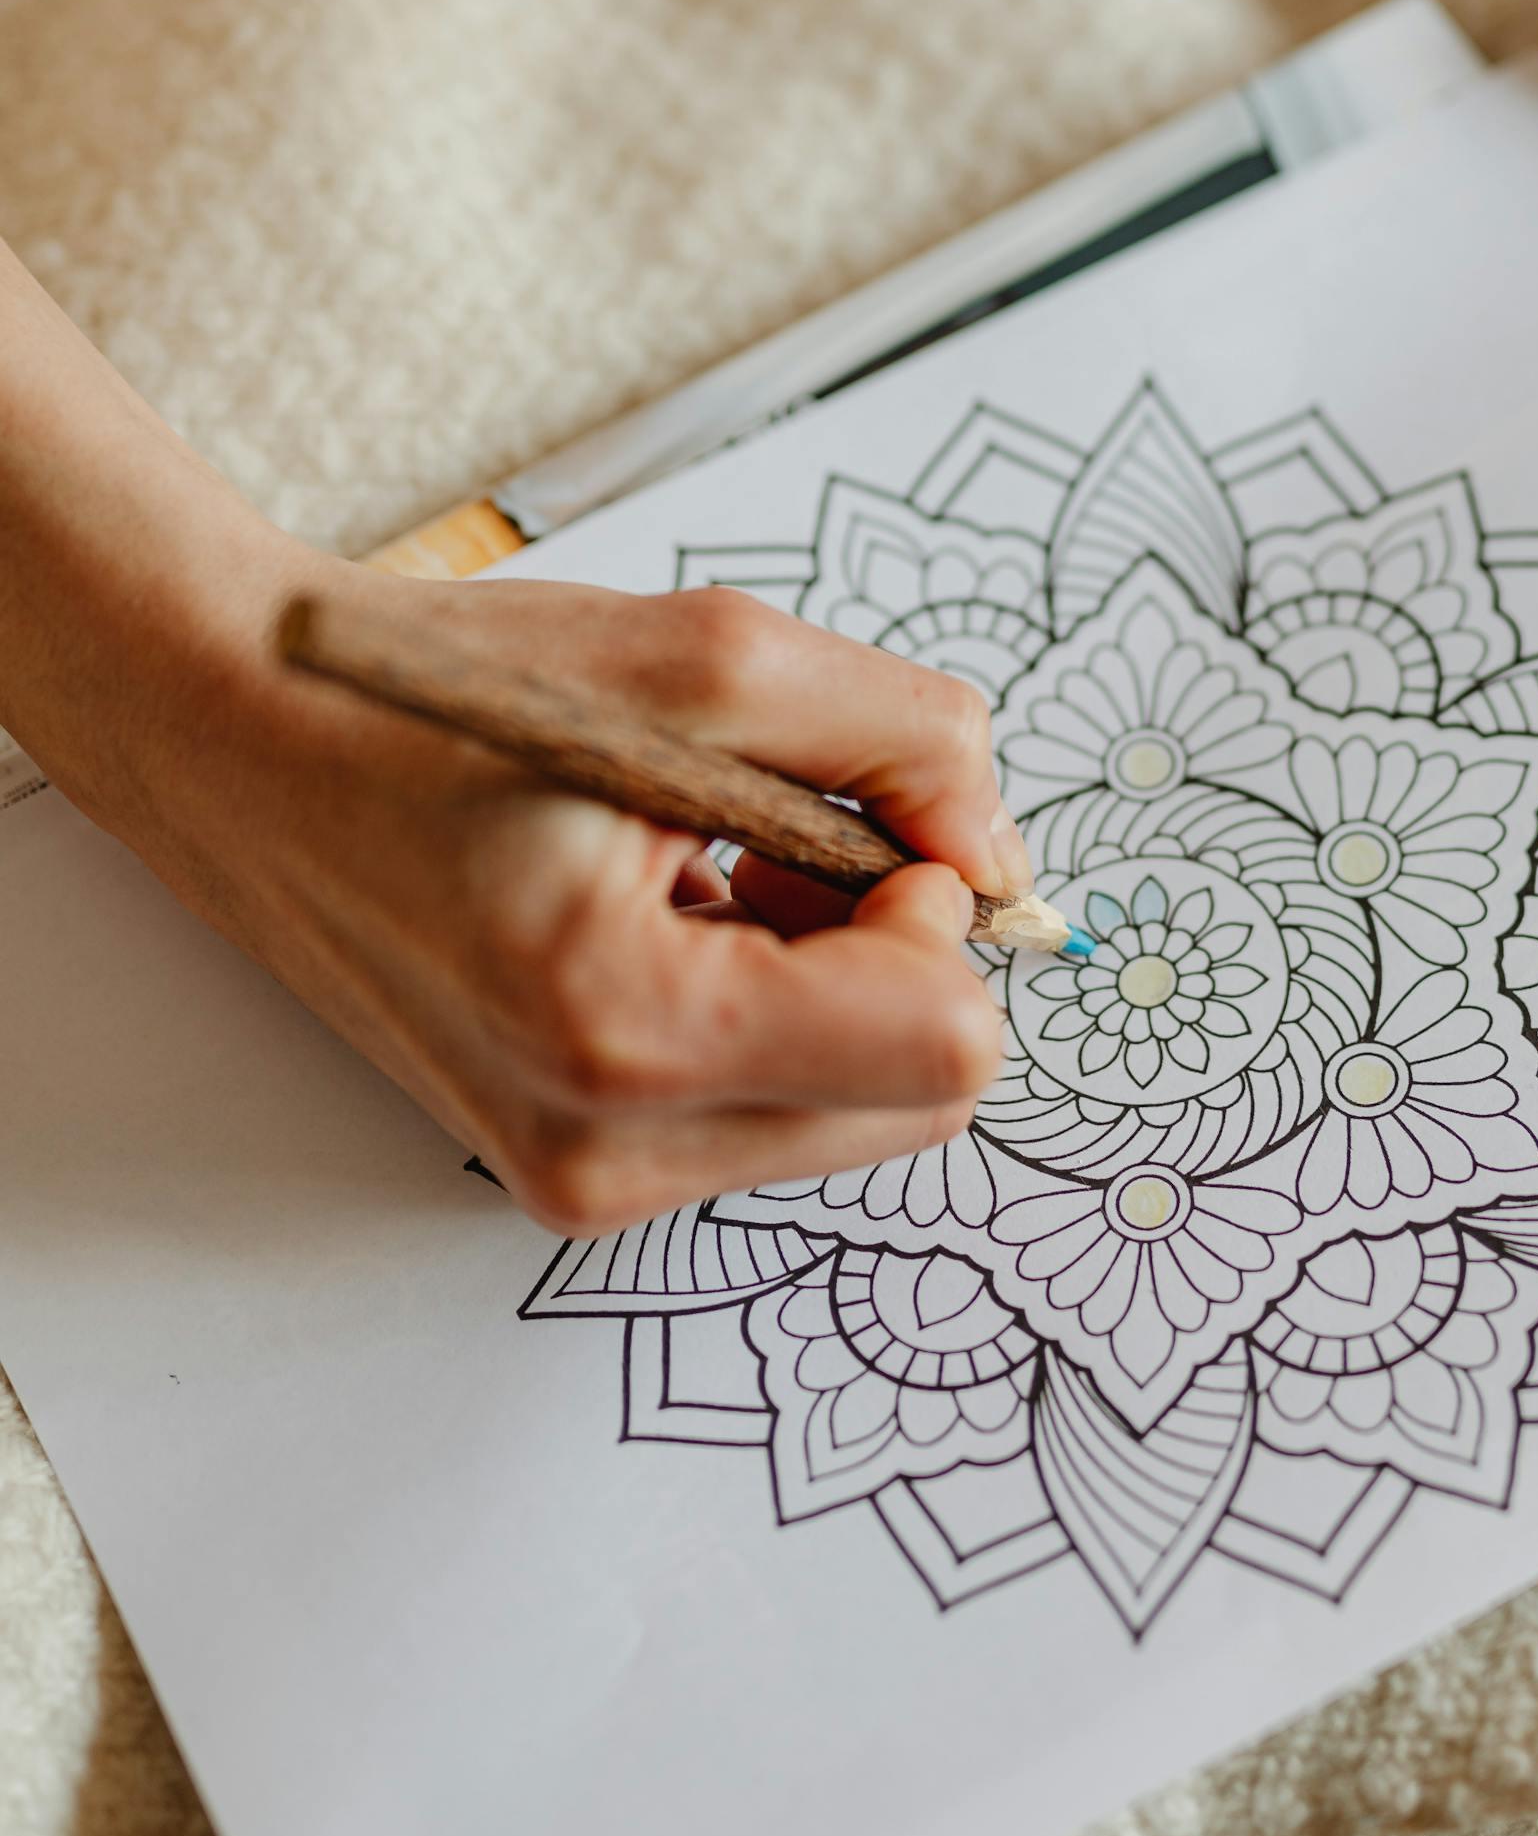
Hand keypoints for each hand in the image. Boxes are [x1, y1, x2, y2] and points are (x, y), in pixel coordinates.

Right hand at [0, 248, 1017, 1238]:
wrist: (235, 738)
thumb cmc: (438, 696)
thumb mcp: (715, 656)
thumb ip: (912, 742)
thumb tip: (1003, 854)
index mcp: (632, 1030)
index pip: (947, 1050)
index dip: (942, 909)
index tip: (850, 823)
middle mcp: (603, 1149)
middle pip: (918, 1100)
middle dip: (891, 953)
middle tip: (770, 838)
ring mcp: (575, 1179)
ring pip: (850, 1110)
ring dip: (824, 979)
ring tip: (692, 867)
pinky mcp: (562, 1169)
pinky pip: (762, 1112)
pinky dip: (759, 1006)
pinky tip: (659, 911)